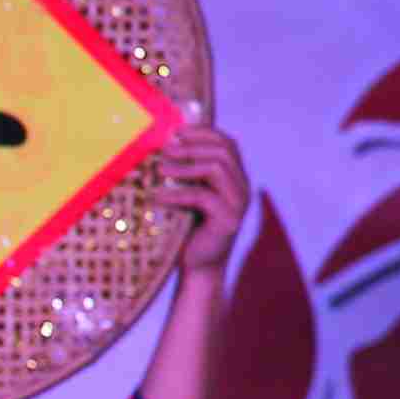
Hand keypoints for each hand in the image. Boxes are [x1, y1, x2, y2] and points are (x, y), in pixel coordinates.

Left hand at [148, 124, 249, 273]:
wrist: (197, 267)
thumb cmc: (187, 229)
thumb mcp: (186, 195)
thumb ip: (185, 173)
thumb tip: (160, 146)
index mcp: (234, 177)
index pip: (226, 143)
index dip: (203, 132)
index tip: (175, 131)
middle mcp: (242, 187)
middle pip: (224, 151)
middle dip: (193, 146)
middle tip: (166, 149)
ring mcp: (238, 203)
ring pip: (218, 169)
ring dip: (186, 166)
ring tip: (160, 169)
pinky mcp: (229, 221)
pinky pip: (204, 197)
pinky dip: (178, 194)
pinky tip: (158, 197)